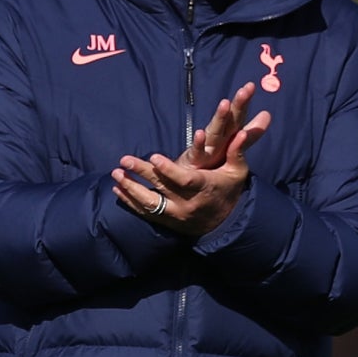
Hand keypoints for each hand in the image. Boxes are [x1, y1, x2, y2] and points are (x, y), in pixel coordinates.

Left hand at [112, 81, 270, 240]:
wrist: (224, 223)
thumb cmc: (229, 190)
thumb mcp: (237, 172)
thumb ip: (237, 152)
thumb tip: (242, 133)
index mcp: (204, 188)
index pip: (184, 179)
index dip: (168, 169)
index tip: (153, 157)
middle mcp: (188, 203)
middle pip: (162, 189)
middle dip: (141, 174)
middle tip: (124, 161)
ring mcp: (177, 214)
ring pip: (150, 204)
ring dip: (130, 189)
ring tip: (115, 175)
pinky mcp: (168, 222)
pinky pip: (146, 213)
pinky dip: (131, 203)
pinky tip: (117, 191)